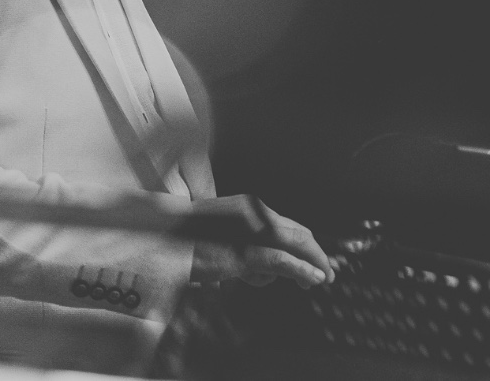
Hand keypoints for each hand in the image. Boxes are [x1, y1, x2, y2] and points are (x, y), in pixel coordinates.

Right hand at [191, 199, 333, 288]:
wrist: (160, 238)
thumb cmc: (184, 239)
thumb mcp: (219, 236)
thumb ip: (241, 243)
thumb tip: (258, 266)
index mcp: (248, 208)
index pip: (286, 224)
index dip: (306, 243)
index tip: (316, 259)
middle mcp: (253, 214)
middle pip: (298, 232)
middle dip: (316, 253)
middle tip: (329, 272)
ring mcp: (249, 232)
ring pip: (295, 245)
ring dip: (310, 265)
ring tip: (315, 280)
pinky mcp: (242, 253)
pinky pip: (281, 261)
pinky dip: (303, 270)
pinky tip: (315, 278)